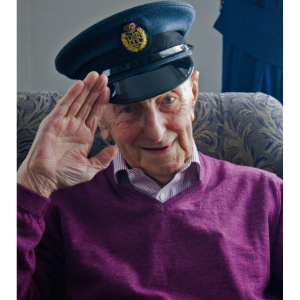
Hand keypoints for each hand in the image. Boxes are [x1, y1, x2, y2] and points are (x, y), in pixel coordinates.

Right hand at [17, 72, 116, 197]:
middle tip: (104, 76)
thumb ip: (103, 159)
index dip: (102, 102)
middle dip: (96, 90)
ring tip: (95, 75)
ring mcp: (64, 122)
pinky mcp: (53, 121)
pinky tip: (80, 84)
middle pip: (88, 104)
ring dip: (86, 88)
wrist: (46, 179)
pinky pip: (64, 105)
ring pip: (78, 101)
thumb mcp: (89, 168)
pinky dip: (72, 94)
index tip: (109, 89)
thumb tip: (114, 148)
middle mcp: (75, 126)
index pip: (95, 114)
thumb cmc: (65, 175)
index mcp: (85, 135)